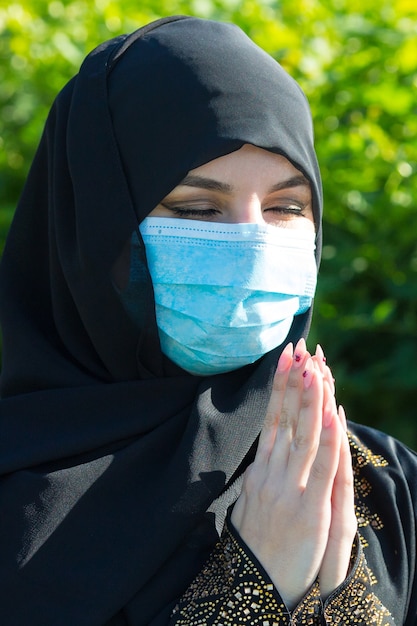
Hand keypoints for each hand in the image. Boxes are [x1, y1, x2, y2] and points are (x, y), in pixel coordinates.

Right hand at [231, 339, 355, 608]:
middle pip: (285, 420)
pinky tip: (329, 414)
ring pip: (302, 436)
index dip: (280, 389)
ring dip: (309, 400)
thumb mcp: (245, 504)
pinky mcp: (308, 510)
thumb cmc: (252, 546)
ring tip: (314, 368)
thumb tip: (260, 454)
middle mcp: (271, 474)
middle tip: (298, 349)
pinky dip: (325, 440)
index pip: (272, 420)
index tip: (286, 361)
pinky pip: (320, 468)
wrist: (252, 587)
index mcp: (258, 471)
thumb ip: (255, 476)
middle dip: (293, 383)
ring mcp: (288, 490)